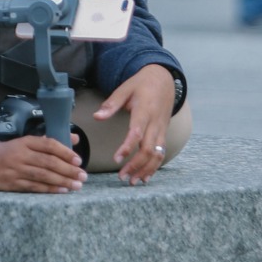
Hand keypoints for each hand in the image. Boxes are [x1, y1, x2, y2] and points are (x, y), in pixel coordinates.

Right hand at [0, 134, 84, 192]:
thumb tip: (74, 138)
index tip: (78, 160)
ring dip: (62, 181)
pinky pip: (34, 187)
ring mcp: (16, 170)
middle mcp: (21, 155)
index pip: (48, 144)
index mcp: (25, 142)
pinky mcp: (13, 184)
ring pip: (43, 175)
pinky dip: (50, 189)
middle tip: (83, 176)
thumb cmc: (9, 152)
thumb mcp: (26, 143)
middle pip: (48, 162)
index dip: (64, 152)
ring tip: (77, 185)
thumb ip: (49, 141)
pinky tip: (62, 190)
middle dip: (68, 170)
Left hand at [94, 62, 175, 183]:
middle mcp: (155, 123)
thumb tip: (96, 116)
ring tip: (133, 181)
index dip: (127, 148)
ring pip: (158, 155)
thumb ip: (111, 104)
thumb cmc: (141, 84)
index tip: (117, 159)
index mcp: (144, 111)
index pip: (137, 133)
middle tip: (122, 177)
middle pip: (149, 150)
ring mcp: (162, 129)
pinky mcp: (164, 133)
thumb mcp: (125, 88)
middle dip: (136, 166)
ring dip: (146, 170)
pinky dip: (154, 166)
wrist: (163, 79)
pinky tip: (145, 177)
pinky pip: (162, 153)